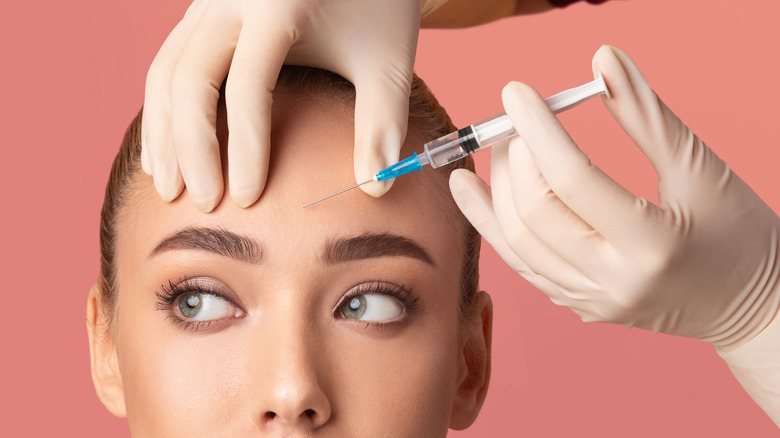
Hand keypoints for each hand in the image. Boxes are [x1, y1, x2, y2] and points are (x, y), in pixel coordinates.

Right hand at [142, 0, 421, 210]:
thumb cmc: (378, 12)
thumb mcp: (387, 62)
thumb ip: (383, 122)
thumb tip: (376, 187)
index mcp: (279, 3)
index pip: (248, 85)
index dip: (244, 148)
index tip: (247, 200)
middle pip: (189, 79)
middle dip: (192, 148)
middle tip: (205, 204)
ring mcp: (208, 2)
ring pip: (166, 71)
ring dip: (164, 134)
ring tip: (172, 190)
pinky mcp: (201, 12)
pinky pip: (168, 63)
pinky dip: (163, 113)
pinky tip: (169, 156)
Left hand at [449, 46, 779, 348]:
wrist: (755, 306)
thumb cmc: (740, 236)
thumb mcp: (700, 169)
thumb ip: (646, 116)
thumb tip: (601, 61)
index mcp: (651, 246)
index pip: (572, 179)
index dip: (538, 129)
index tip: (515, 93)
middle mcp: (613, 281)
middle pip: (535, 213)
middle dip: (513, 159)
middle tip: (512, 121)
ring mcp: (592, 301)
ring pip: (516, 245)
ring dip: (494, 192)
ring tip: (493, 150)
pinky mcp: (580, 306)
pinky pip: (523, 265)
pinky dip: (496, 226)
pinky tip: (478, 192)